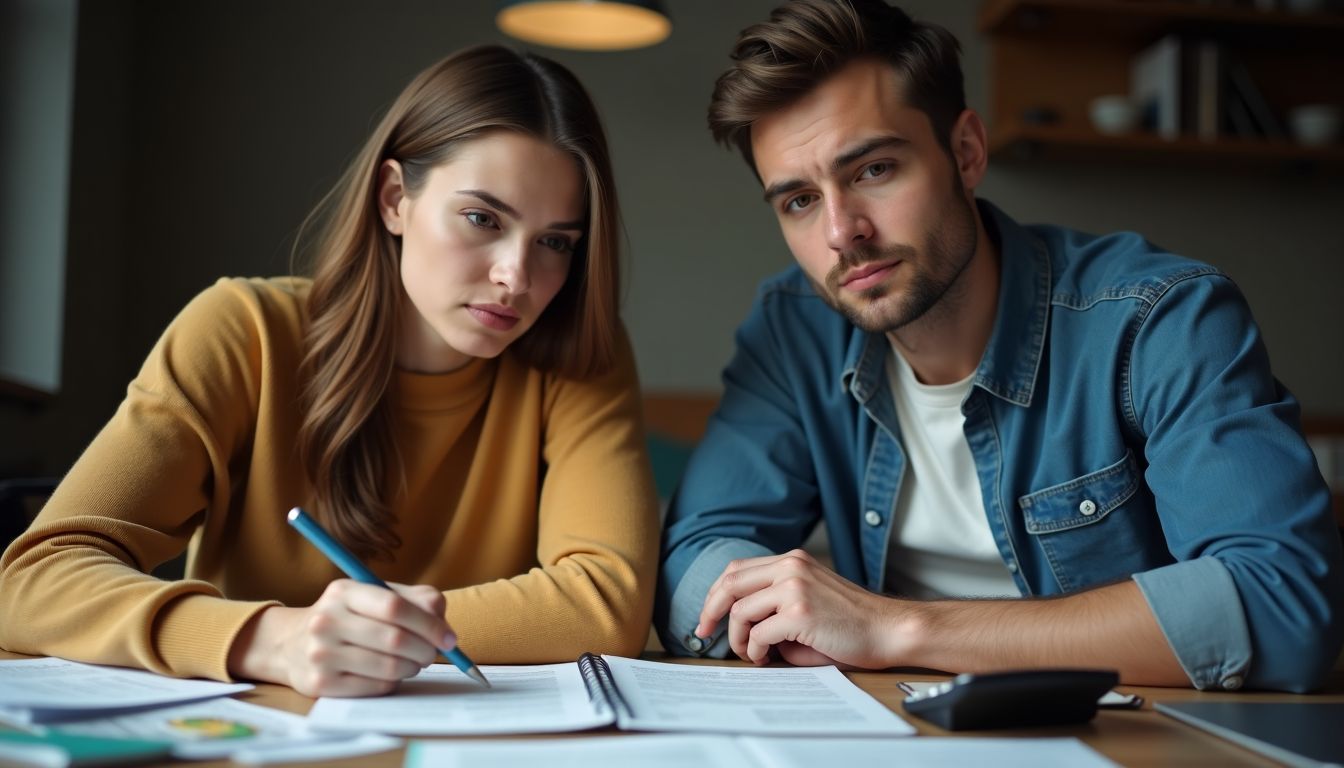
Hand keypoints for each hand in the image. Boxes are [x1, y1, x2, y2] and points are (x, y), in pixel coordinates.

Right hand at [228, 580, 454, 696]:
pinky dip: (393, 682)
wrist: (292, 644)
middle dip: (426, 649)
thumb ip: (416, 600)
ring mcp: (320, 654)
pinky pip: (376, 687)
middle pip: (395, 639)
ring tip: (412, 662)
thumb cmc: (349, 617)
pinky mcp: (321, 684)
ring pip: (389, 667)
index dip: (429, 624)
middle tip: (433, 653)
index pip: (395, 607)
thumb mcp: (375, 595)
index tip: (449, 638)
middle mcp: (326, 620)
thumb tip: (444, 626)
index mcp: (343, 591)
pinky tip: (390, 674)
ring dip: (412, 668)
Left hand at [696, 549, 902, 668]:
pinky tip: (765, 658)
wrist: (888, 630)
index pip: (737, 569)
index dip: (715, 593)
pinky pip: (758, 634)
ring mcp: (795, 588)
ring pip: (740, 611)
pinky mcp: (800, 613)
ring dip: (737, 638)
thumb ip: (773, 605)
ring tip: (749, 653)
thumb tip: (740, 627)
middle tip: (704, 633)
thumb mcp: (808, 600)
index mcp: (792, 560)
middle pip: (729, 583)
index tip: (708, 616)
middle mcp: (791, 567)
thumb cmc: (850, 624)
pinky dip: (754, 650)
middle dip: (710, 611)